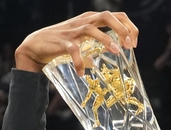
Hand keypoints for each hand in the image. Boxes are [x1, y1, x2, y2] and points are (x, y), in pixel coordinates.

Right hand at [14, 11, 138, 74]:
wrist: (36, 45)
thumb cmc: (61, 43)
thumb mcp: (82, 42)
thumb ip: (93, 48)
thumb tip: (100, 64)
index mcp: (91, 19)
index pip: (116, 15)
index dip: (129, 27)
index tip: (134, 44)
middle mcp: (84, 21)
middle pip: (107, 15)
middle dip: (122, 29)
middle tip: (129, 46)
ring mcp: (73, 30)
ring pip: (92, 29)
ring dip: (106, 40)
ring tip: (116, 53)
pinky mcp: (62, 41)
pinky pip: (73, 50)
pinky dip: (80, 61)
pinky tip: (83, 73)